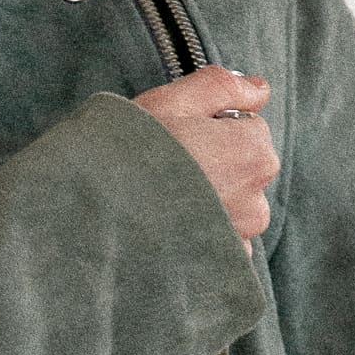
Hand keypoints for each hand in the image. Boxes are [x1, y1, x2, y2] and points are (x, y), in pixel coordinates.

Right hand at [132, 67, 279, 257]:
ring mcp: (239, 238)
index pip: (250, 127)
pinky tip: (171, 226)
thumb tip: (259, 89)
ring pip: (235, 207)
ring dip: (210, 200)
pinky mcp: (219, 266)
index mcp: (254, 153)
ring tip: (165, 197)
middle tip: (169, 164)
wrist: (95, 214)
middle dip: (217, 163)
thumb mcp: (174, 101)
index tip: (183, 132)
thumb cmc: (130, 153)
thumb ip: (224, 87)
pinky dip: (202, 234)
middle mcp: (257, 201)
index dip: (214, 125)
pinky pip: (222, 243)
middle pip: (245, 170)